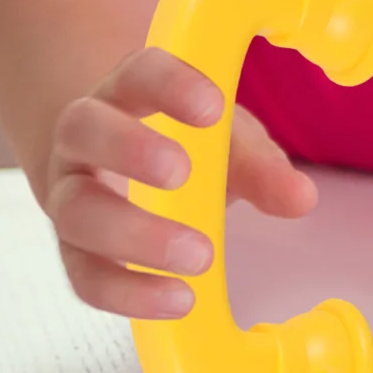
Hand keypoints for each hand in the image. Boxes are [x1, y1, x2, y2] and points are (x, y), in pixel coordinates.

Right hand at [42, 47, 316, 317]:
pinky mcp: (73, 249)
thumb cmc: (182, 140)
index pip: (137, 73)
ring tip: (200, 256)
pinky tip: (179, 300)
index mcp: (126, 91)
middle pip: (84, 130)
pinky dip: (129, 292)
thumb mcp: (225, 140)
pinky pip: (84, 274)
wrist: (123, 166)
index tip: (212, 107)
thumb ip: (259, 164)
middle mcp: (85, 138)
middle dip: (131, 150)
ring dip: (136, 236)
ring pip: (76, 210)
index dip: (169, 85)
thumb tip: (301, 198)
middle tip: (183, 173)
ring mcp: (70, 193)